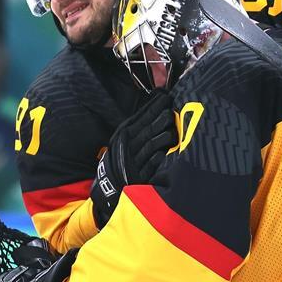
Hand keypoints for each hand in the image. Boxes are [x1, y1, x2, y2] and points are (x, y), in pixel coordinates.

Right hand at [90, 89, 176, 227]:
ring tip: (170, 125)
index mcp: (125, 134)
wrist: (111, 185)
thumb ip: (142, 125)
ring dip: (160, 136)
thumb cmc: (124, 157)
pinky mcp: (139, 176)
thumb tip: (159, 107)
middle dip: (157, 117)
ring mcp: (133, 161)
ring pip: (148, 145)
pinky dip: (155, 159)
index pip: (141, 117)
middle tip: (170, 107)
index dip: (153, 106)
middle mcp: (127, 146)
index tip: (165, 96)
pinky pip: (148, 165)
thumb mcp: (127, 139)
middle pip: (145, 129)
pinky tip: (163, 153)